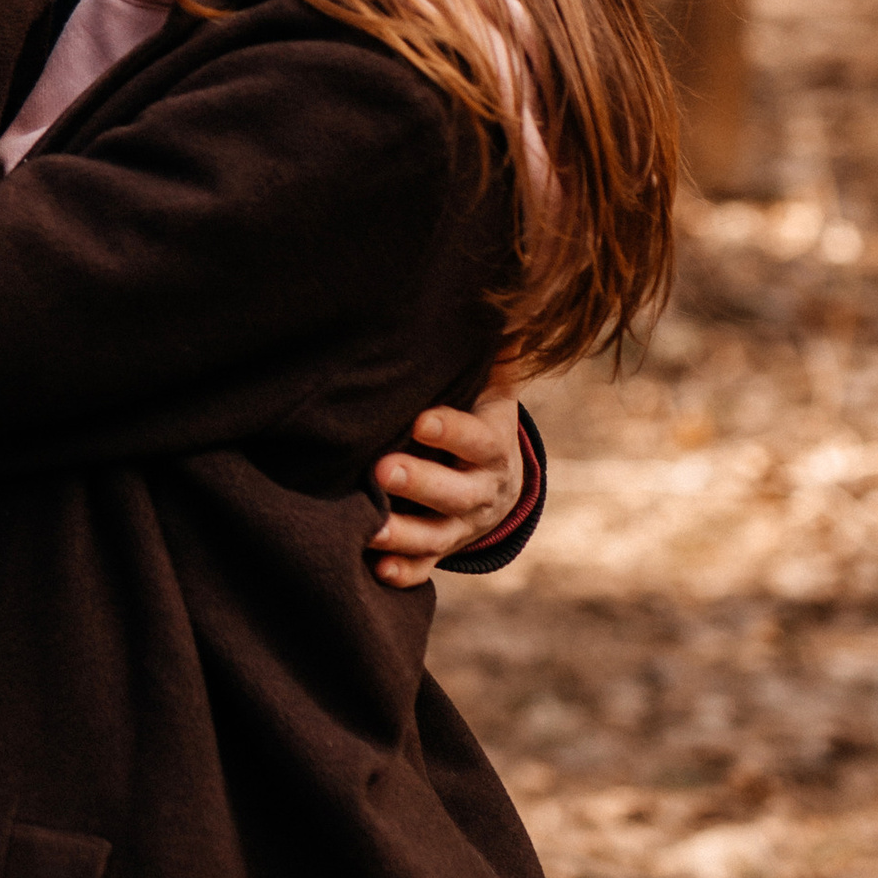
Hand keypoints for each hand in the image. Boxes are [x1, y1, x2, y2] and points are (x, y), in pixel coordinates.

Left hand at [368, 365, 528, 589]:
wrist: (495, 480)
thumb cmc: (478, 418)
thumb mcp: (490, 387)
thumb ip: (494, 354)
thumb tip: (510, 305)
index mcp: (492, 445)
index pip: (477, 439)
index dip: (451, 432)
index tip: (420, 420)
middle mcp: (481, 489)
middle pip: (456, 492)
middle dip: (420, 483)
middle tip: (381, 469)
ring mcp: (462, 525)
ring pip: (437, 535)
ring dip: (404, 533)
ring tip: (368, 528)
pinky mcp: (441, 549)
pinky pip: (425, 566)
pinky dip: (404, 572)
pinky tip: (376, 571)